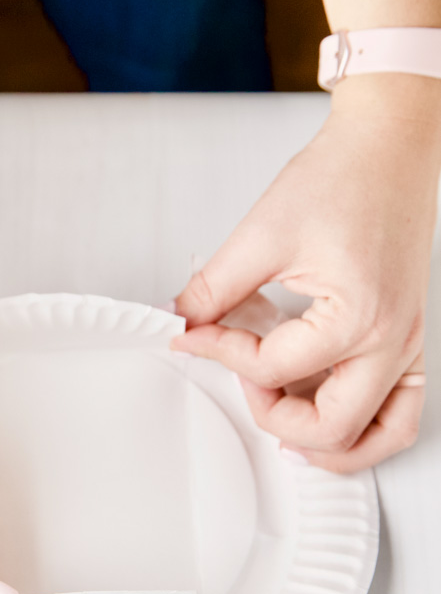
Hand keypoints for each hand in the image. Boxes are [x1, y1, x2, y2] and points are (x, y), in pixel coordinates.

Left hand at [171, 80, 440, 472]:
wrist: (387, 149)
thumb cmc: (343, 179)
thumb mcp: (262, 235)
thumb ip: (214, 288)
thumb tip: (184, 320)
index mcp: (359, 317)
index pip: (272, 368)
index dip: (220, 351)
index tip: (195, 332)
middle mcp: (394, 341)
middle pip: (331, 427)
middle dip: (273, 416)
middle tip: (242, 382)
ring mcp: (409, 345)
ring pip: (380, 435)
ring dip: (329, 445)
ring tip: (283, 422)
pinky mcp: (409, 339)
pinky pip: (401, 411)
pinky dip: (365, 427)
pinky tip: (326, 414)